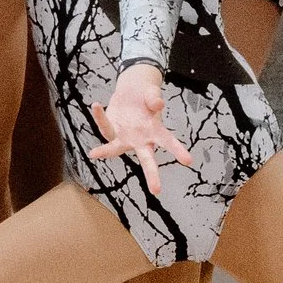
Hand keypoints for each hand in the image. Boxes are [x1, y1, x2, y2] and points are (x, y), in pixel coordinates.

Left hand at [86, 64, 194, 196]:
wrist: (131, 92)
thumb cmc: (146, 96)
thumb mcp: (152, 93)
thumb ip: (155, 98)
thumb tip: (158, 104)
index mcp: (156, 131)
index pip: (169, 142)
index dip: (177, 150)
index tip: (189, 160)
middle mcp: (141, 140)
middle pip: (147, 159)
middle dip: (152, 174)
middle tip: (157, 190)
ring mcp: (124, 137)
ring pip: (116, 149)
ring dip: (106, 152)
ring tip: (94, 153)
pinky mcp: (111, 131)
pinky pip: (105, 126)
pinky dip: (100, 116)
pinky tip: (96, 105)